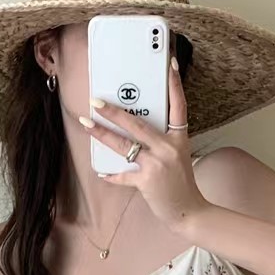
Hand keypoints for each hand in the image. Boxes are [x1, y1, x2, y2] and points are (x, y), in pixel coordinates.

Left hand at [79, 57, 203, 233]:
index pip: (178, 105)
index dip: (174, 83)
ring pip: (124, 145)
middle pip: (138, 123)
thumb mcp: (177, 156)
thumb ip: (160, 141)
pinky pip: (123, 175)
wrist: (189, 211)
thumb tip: (134, 129)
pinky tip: (102, 172)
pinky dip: (112, 175)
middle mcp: (169, 148)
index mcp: (179, 138)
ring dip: (102, 134)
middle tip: (96, 100)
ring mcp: (158, 164)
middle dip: (114, 111)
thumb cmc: (180, 182)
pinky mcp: (147, 181)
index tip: (168, 62)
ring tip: (86, 123)